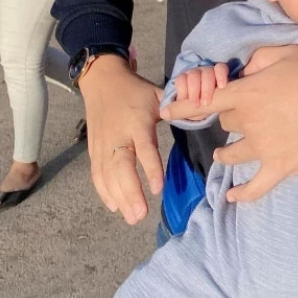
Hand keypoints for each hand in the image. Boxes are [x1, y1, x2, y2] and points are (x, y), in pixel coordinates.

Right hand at [79, 56, 164, 223]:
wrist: (102, 80)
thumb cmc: (135, 90)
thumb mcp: (157, 94)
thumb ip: (177, 108)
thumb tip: (204, 114)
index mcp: (137, 122)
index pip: (144, 148)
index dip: (150, 168)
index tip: (157, 188)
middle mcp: (118, 135)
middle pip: (121, 166)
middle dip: (131, 191)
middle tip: (141, 215)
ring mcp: (103, 143)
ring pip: (108, 174)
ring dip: (119, 197)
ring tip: (131, 217)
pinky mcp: (94, 149)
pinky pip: (97, 173)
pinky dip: (104, 191)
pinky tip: (114, 206)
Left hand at [162, 48, 297, 203]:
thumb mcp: (284, 52)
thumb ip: (256, 60)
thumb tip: (243, 72)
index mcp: (247, 94)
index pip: (205, 101)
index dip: (183, 107)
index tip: (165, 112)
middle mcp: (249, 123)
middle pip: (226, 124)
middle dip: (229, 118)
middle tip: (240, 115)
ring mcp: (264, 149)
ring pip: (233, 153)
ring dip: (225, 153)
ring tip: (222, 155)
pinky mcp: (281, 167)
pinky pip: (256, 186)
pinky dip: (242, 193)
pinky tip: (232, 197)